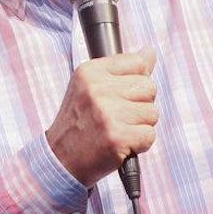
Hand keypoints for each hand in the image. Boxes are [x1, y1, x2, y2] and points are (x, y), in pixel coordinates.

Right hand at [45, 47, 157, 186]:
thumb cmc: (79, 123)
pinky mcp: (117, 137)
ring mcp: (106, 114)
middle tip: (118, 116)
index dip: (136, 82)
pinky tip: (121, 144)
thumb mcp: (91, 87)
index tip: (121, 95)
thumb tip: (149, 52)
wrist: (60, 161)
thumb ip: (122, 69)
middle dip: (140, 105)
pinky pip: (149, 134)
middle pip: (149, 87)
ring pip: (152, 112)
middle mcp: (97, 89)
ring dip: (140, 125)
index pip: (138, 63)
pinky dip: (140, 143)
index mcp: (90, 72)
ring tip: (118, 130)